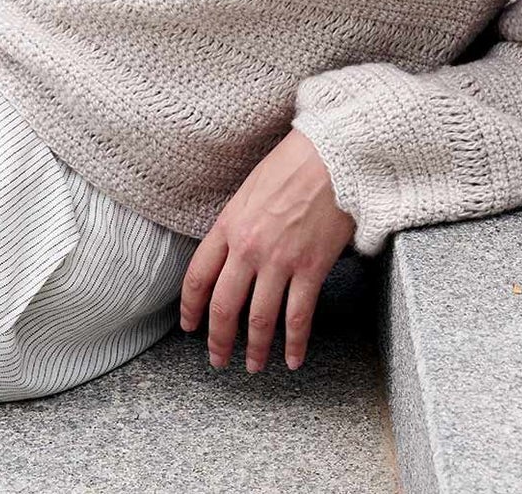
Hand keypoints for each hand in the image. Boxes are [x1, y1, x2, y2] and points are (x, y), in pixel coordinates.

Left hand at [178, 128, 355, 373]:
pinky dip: (294, 344)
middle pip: (224, 306)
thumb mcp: (249, 189)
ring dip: (254, 348)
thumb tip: (230, 252)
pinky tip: (292, 359)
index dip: (190, 308)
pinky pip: (298, 317)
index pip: (198, 277)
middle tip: (218, 359)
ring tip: (252, 365)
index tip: (189, 327)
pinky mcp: (311, 268)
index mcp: (229, 225)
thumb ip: (236, 223)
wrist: (332, 156)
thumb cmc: (292, 164)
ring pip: (259, 319)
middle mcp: (248, 248)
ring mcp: (280, 261)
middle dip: (218, 339)